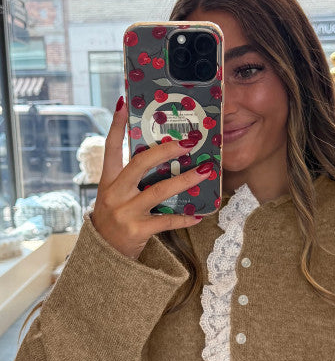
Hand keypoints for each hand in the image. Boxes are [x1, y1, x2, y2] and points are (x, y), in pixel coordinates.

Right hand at [91, 96, 214, 259]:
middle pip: (140, 163)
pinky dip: (184, 218)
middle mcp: (114, 194)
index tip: (124, 103)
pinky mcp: (137, 230)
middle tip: (187, 143)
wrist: (105, 256)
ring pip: (159, 191)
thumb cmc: (115, 221)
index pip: (110, 147)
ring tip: (204, 172)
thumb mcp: (114, 197)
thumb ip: (130, 179)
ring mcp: (126, 212)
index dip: (117, 126)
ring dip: (185, 180)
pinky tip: (198, 215)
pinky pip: (166, 221)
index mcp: (107, 181)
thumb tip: (158, 158)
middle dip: (165, 150)